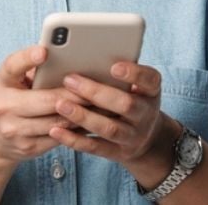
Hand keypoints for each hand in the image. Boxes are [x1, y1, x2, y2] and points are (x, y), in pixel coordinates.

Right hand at [0, 45, 92, 166]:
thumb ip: (32, 69)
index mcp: (1, 82)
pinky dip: (78, 129)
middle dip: (75, 93)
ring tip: (103, 104)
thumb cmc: (8, 99)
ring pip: (58, 121)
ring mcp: (15, 131)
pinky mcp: (29, 148)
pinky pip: (60, 137)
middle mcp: (4, 107)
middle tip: (98, 86)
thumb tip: (66, 58)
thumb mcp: (11, 80)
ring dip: (83, 113)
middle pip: (47, 100)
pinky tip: (93, 121)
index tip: (44, 51)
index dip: (28, 58)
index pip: (12, 66)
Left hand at [47, 61, 166, 163]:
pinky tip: (55, 130)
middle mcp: (146, 114)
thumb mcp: (135, 85)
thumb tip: (84, 55)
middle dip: (96, 92)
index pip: (149, 80)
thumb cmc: (131, 99)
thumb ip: (117, 74)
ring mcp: (133, 136)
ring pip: (109, 128)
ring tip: (60, 104)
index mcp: (151, 91)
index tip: (114, 66)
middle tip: (70, 80)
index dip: (134, 74)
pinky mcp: (118, 153)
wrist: (146, 139)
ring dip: (83, 116)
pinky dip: (74, 140)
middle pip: (126, 104)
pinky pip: (95, 147)